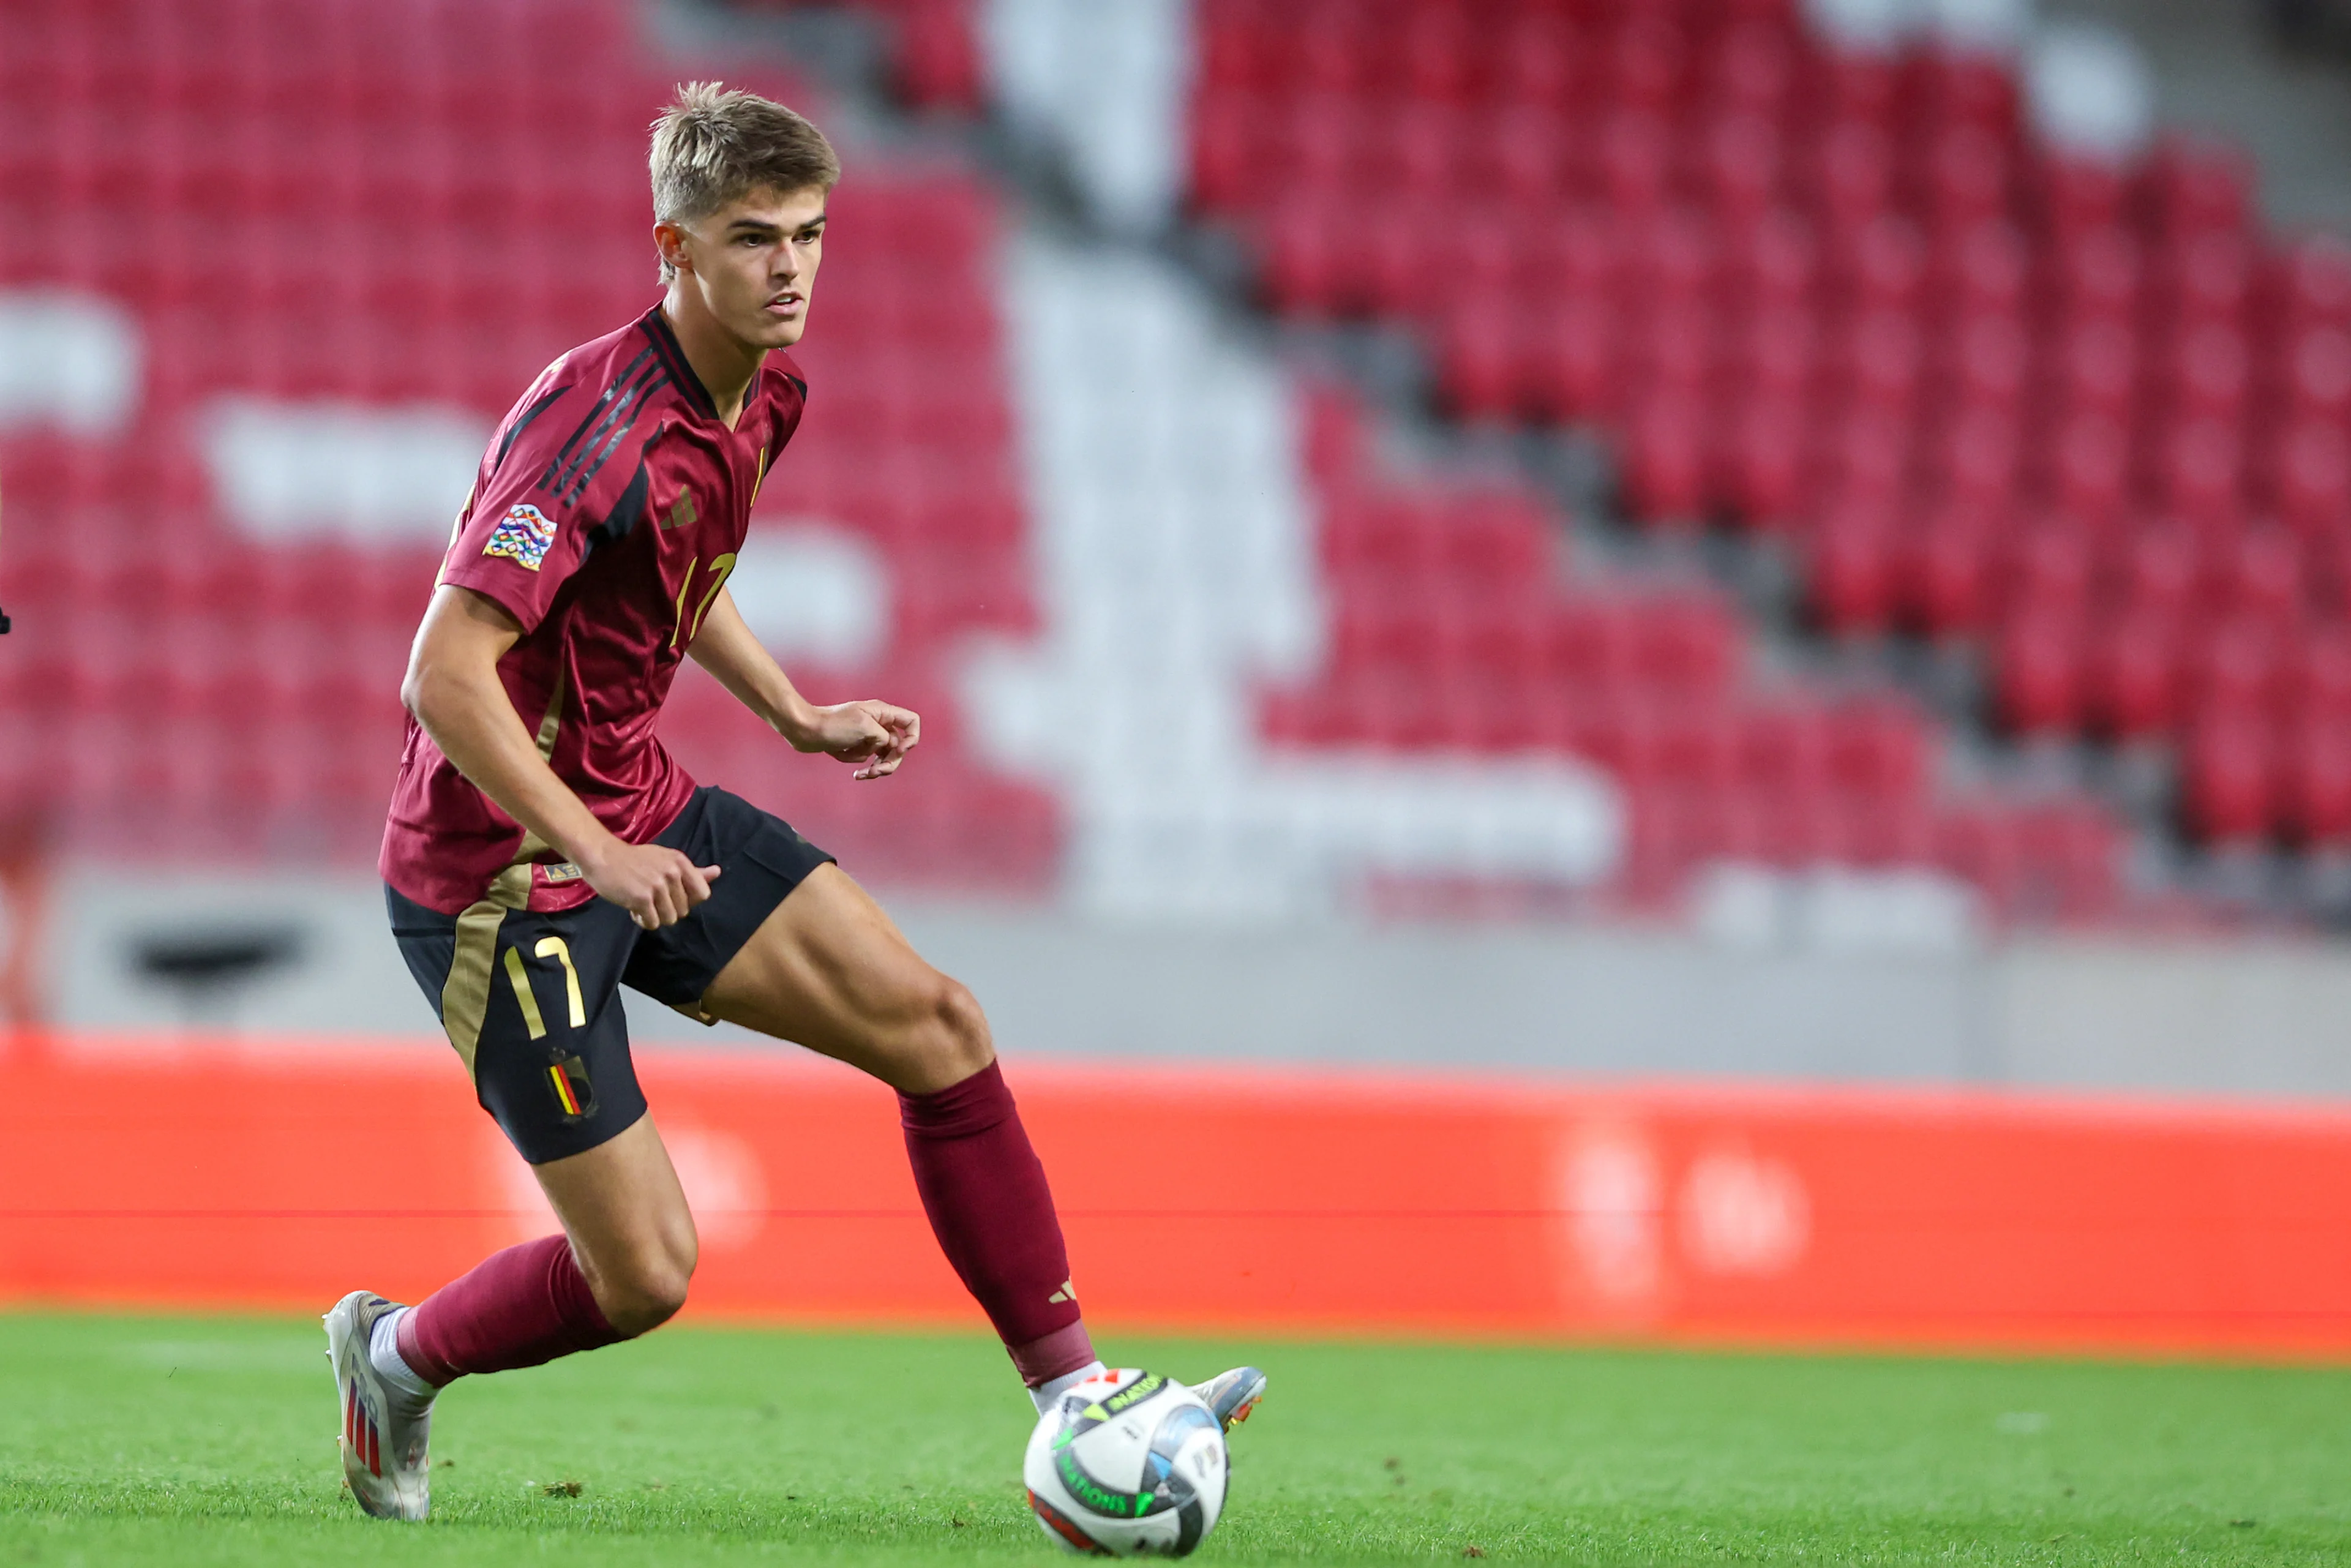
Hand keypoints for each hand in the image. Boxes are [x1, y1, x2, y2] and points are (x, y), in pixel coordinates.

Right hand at [579, 839, 721, 928]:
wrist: (603, 857)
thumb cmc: (635, 860)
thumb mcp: (666, 860)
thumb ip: (692, 871)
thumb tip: (717, 872)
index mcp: (681, 862)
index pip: (703, 894)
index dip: (689, 901)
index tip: (673, 897)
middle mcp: (672, 873)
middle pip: (684, 910)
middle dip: (668, 909)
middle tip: (651, 898)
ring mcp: (657, 886)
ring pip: (670, 919)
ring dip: (655, 917)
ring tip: (642, 904)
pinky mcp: (641, 898)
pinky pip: (653, 923)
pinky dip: (643, 921)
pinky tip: (633, 909)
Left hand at [794, 699, 919, 779]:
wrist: (804, 730)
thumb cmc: (833, 726)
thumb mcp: (865, 728)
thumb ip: (886, 737)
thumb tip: (891, 747)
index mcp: (882, 713)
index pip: (911, 722)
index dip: (912, 738)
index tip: (899, 750)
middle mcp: (877, 723)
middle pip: (899, 745)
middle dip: (890, 761)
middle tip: (877, 771)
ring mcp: (866, 735)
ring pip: (884, 756)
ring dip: (876, 767)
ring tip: (863, 774)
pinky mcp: (855, 745)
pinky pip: (867, 759)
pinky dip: (861, 765)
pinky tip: (854, 773)